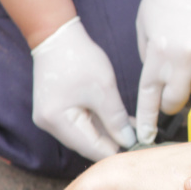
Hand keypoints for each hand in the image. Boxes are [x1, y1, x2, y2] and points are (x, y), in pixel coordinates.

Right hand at [31, 17, 134, 160]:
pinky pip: (82, 123)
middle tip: (141, 144)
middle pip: (87, 143)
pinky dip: (100, 124)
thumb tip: (128, 141)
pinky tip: (122, 123)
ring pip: (86, 134)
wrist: (57, 36)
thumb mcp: (104, 90)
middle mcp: (49, 124)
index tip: (138, 153)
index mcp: (57, 121)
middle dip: (113, 144)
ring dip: (109, 134)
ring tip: (136, 133)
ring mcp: (51, 118)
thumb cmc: (79, 59)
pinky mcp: (58, 110)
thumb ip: (116, 119)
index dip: (115, 152)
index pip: (90, 148)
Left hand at [135, 0, 190, 143]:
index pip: (150, 98)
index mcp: (159, 55)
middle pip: (176, 103)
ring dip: (188, 80)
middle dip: (170, 102)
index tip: (144, 136)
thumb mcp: (144, 26)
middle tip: (167, 93)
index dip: (146, 119)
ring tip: (185, 57)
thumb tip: (157, 76)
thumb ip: (149, 55)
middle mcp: (184, 62)